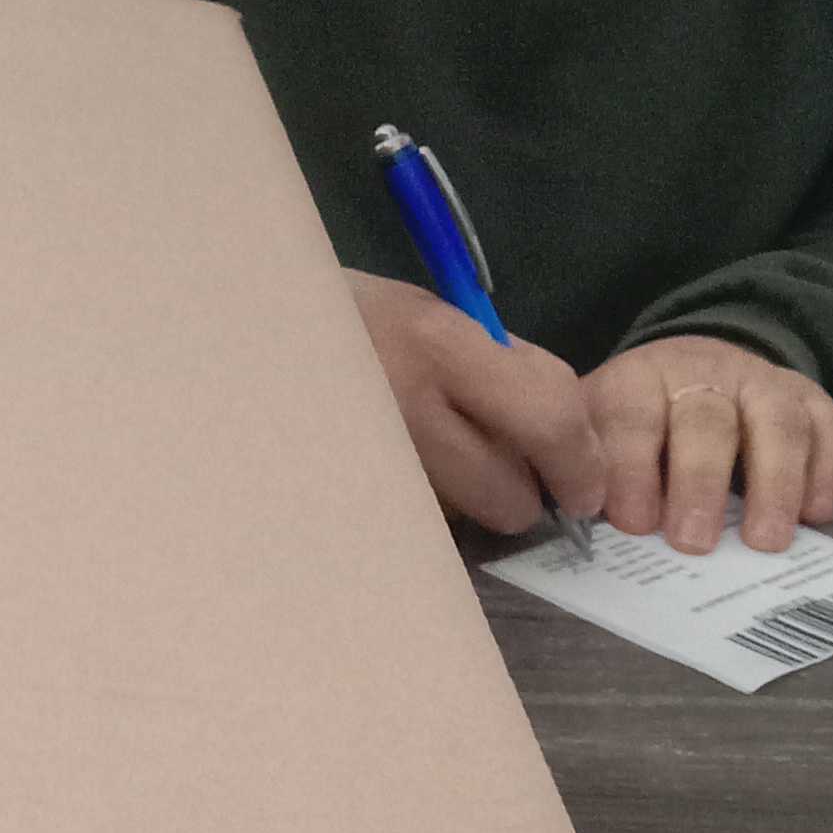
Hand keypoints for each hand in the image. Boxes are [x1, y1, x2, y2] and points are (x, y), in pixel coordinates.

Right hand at [344, 274, 607, 536]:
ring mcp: (367, 459)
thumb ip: (502, 364)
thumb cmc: (345, 311)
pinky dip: (420, 506)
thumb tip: (565, 432)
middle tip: (510, 472)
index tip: (585, 489)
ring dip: (464, 502)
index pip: (549, 422)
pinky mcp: (339, 492)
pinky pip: (412, 521)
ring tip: (437, 457)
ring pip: (457, 520)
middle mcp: (404, 409)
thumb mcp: (430, 312)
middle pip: (505, 500)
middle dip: (519, 495)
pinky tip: (400, 469)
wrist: (247, 320)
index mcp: (439, 345)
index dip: (581, 464)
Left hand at [585, 336, 832, 554]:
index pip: (632, 417)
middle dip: (700, 483)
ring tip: (765, 541)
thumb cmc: (636, 429)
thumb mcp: (596, 439)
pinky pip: (832, 429)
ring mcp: (763, 383)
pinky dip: (830, 471)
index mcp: (637, 381)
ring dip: (774, 484)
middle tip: (695, 542)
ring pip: (776, 422)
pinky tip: (817, 514)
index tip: (635, 524)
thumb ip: (592, 477)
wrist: (692, 372)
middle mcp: (703, 373)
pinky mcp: (811, 400)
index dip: (632, 469)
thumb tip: (591, 533)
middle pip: (706, 420)